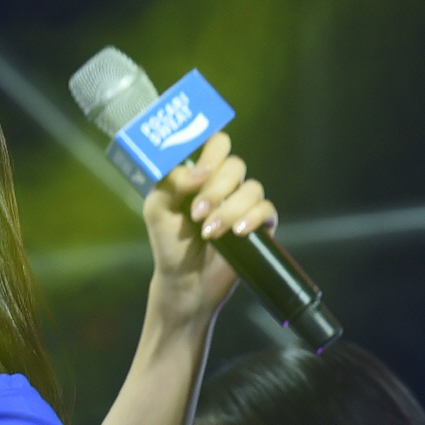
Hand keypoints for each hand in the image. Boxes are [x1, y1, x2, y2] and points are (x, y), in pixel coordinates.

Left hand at [142, 131, 277, 323]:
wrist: (185, 280)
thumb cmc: (170, 243)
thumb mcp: (157, 210)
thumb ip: (170, 183)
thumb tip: (198, 173)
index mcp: (200, 174)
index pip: (216, 144)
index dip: (213, 152)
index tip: (201, 173)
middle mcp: (224, 184)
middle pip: (235, 165)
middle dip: (216, 189)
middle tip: (197, 213)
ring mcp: (243, 202)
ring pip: (251, 188)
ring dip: (228, 210)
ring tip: (209, 232)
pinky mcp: (259, 223)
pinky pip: (267, 209)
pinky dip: (252, 218)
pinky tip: (237, 233)